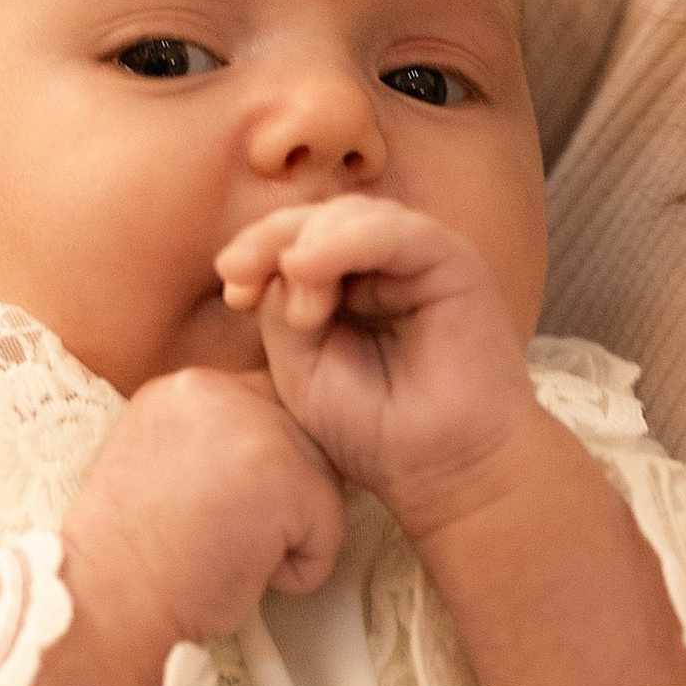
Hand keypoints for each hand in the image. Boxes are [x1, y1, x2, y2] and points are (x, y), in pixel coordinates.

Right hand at [65, 365, 346, 655]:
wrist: (106, 604)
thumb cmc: (132, 562)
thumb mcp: (160, 469)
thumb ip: (213, 445)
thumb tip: (279, 461)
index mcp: (181, 389)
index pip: (264, 409)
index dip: (260, 471)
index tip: (213, 513)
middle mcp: (217, 389)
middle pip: (302, 440)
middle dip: (279, 502)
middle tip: (216, 539)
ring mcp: (255, 426)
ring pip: (322, 482)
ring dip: (288, 535)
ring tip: (225, 554)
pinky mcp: (286, 473)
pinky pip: (330, 530)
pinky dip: (299, 570)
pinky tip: (242, 572)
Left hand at [216, 197, 537, 538]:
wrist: (442, 469)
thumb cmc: (374, 428)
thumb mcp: (301, 368)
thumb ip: (283, 310)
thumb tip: (287, 259)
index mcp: (343, 285)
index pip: (292, 243)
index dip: (256, 252)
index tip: (233, 292)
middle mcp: (380, 263)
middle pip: (317, 220)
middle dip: (270, 239)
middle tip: (239, 275)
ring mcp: (416, 258)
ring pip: (352, 216)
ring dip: (308, 242)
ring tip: (294, 294)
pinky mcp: (452, 260)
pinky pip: (396, 230)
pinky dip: (348, 240)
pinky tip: (310, 264)